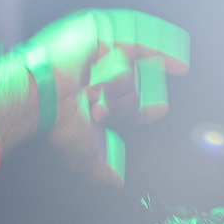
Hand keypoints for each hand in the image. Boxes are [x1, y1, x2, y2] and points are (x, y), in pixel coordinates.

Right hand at [0, 9, 189, 183]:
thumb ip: (100, 172)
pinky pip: (140, 46)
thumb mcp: (84, 157)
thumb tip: (116, 184)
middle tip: (95, 112)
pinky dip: (161, 54)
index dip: (144, 112)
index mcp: (95, 104)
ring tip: (90, 93)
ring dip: (114, 90)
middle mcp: (98, 81)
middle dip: (120, 109)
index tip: (160, 110)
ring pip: (131, 78)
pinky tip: (181, 67)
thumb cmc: (59, 125)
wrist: (42, 98)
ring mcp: (101, 60)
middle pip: (133, 95)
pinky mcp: (104, 38)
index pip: (128, 107)